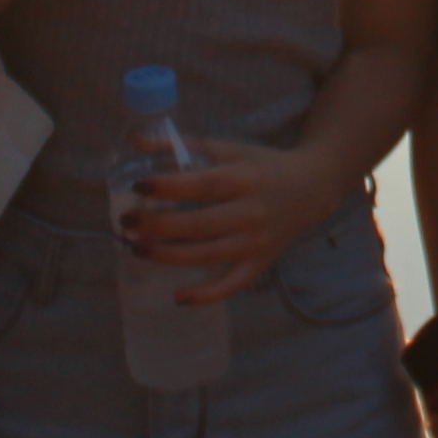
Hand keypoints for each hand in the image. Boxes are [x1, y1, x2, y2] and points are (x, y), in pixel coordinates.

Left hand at [124, 131, 337, 306]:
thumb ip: (183, 145)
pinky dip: (206, 294)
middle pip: (199, 225)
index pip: (204, 185)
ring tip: (136, 249)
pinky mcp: (260, 262)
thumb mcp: (228, 148)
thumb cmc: (262, 165)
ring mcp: (256, 241)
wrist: (311, 187)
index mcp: (246, 178)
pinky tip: (178, 296)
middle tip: (125, 222)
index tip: (138, 186)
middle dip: (157, 226)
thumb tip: (136, 141)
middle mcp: (252, 212)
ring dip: (168, 257)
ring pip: (208, 256)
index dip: (169, 187)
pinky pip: (233, 284)